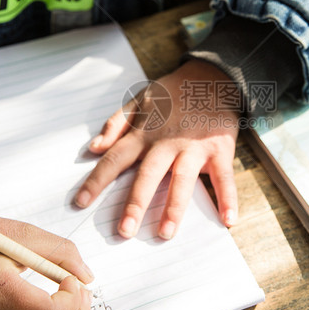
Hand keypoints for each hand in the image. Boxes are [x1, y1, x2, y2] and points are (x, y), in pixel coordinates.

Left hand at [74, 60, 239, 239]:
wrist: (214, 76)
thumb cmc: (174, 93)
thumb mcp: (140, 99)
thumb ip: (116, 124)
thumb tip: (94, 148)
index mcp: (144, 133)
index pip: (115, 159)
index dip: (96, 180)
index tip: (80, 202)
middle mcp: (166, 142)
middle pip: (148, 175)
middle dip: (135, 203)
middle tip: (124, 231)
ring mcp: (194, 147)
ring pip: (182, 180)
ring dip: (175, 208)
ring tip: (165, 233)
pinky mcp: (219, 149)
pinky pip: (223, 177)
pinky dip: (227, 198)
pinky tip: (228, 220)